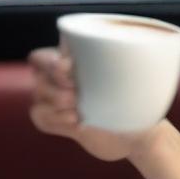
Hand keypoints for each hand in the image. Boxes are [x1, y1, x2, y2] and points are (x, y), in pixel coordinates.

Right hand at [26, 46, 161, 162]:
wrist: (136, 132)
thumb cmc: (140, 98)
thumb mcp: (138, 78)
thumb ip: (127, 64)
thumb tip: (138, 46)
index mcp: (77, 57)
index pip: (44, 54)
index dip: (51, 61)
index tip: (70, 69)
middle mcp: (62, 75)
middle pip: (38, 73)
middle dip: (54, 85)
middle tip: (76, 96)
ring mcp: (56, 97)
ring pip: (38, 95)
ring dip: (56, 104)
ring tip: (78, 111)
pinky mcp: (55, 118)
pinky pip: (40, 116)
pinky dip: (55, 120)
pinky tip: (76, 123)